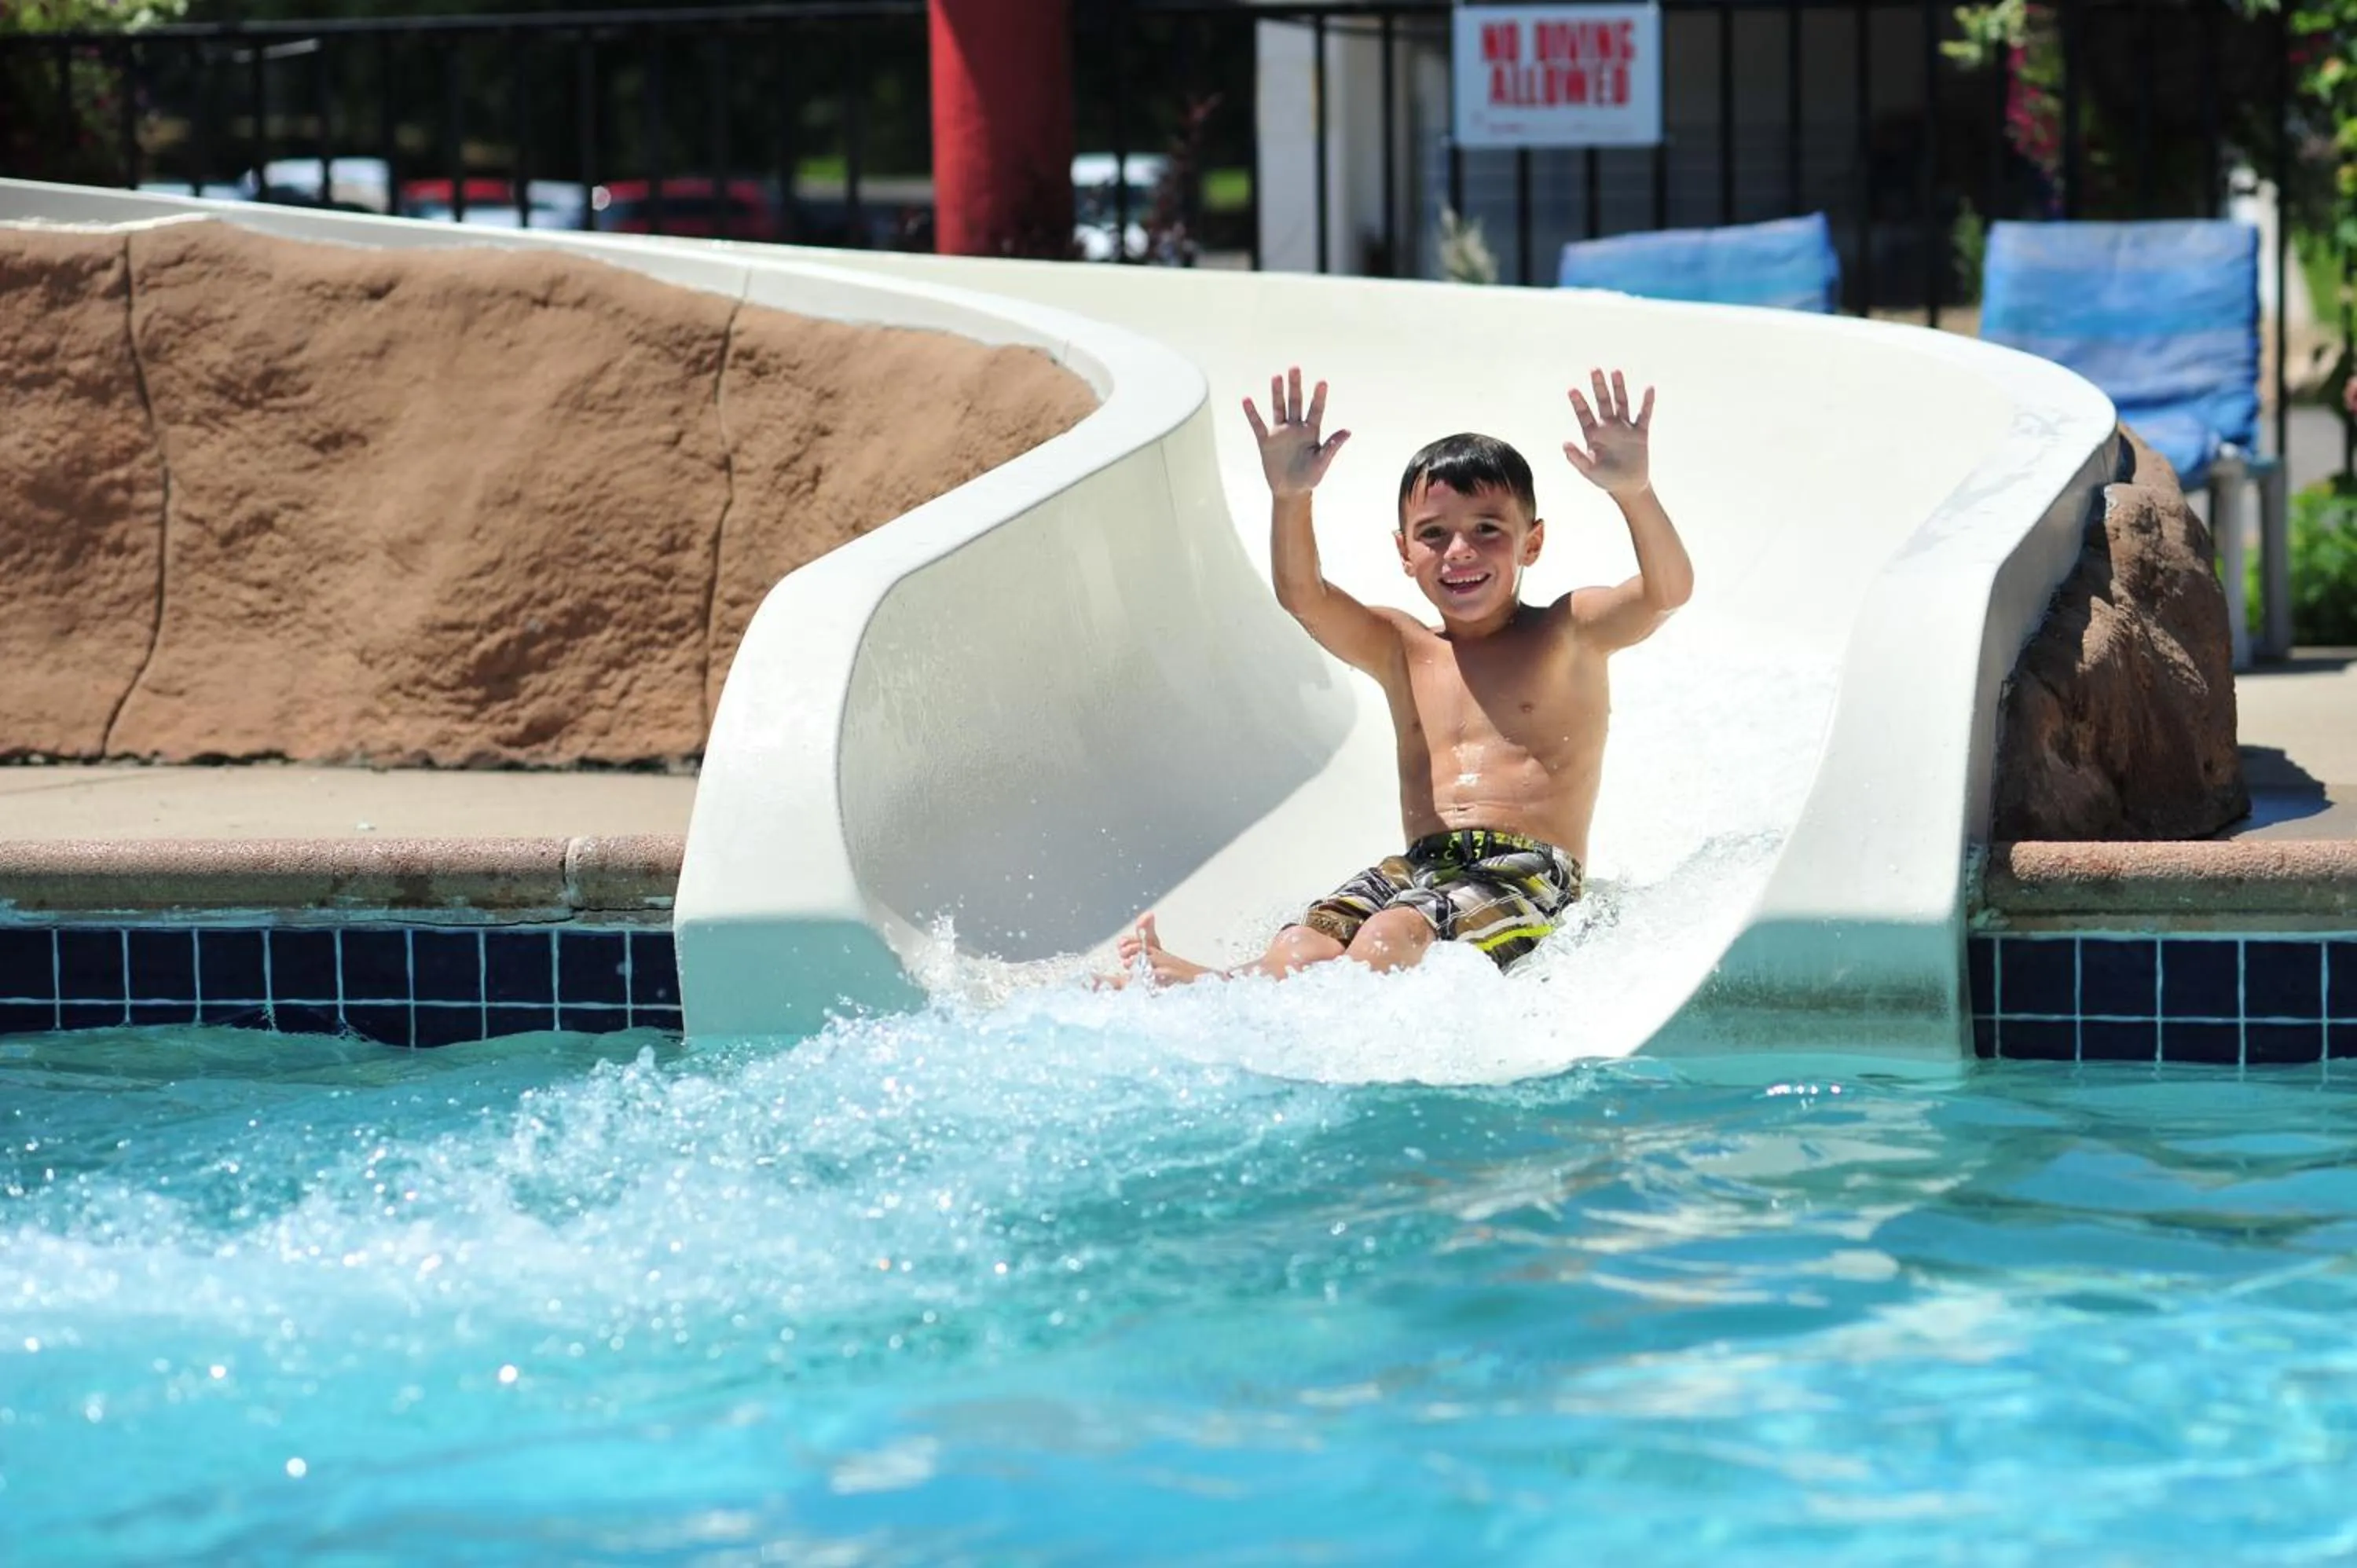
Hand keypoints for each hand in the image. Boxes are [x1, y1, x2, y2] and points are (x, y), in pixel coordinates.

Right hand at [1243, 367, 1351, 495]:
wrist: (1290, 491)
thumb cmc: (1309, 477)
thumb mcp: (1322, 463)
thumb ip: (1332, 447)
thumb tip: (1348, 431)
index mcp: (1312, 431)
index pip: (1316, 410)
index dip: (1319, 397)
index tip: (1322, 382)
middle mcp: (1296, 428)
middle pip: (1296, 403)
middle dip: (1295, 386)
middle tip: (1295, 368)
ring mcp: (1280, 433)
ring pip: (1279, 408)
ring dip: (1277, 393)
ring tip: (1277, 377)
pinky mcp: (1266, 441)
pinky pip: (1258, 425)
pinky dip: (1252, 413)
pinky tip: (1246, 400)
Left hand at [1564, 368, 1654, 496]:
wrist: (1627, 486)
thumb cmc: (1605, 478)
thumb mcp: (1589, 470)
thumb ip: (1576, 457)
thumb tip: (1564, 444)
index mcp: (1593, 434)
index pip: (1584, 414)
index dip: (1578, 402)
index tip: (1572, 390)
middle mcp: (1608, 426)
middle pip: (1603, 402)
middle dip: (1598, 387)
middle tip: (1594, 369)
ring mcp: (1624, 428)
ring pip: (1622, 403)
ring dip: (1619, 388)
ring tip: (1615, 372)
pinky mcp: (1640, 433)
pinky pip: (1644, 415)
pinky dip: (1647, 403)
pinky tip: (1649, 389)